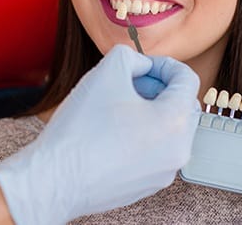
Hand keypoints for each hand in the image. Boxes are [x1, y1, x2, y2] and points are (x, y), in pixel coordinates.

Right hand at [0, 44, 200, 224]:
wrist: (54, 179)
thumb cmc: (81, 128)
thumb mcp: (108, 70)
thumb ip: (132, 56)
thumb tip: (142, 66)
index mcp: (176, 121)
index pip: (187, 79)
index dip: (164, 64)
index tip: (143, 65)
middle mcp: (178, 150)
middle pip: (182, 104)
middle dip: (159, 87)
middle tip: (131, 84)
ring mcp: (164, 171)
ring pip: (170, 128)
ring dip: (152, 109)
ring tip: (120, 106)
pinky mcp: (148, 184)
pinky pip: (157, 149)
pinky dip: (144, 133)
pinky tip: (114, 130)